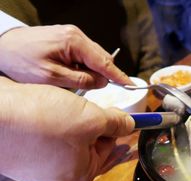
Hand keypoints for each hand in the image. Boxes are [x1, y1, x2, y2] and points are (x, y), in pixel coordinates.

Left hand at [0, 25, 132, 88]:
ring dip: (90, 72)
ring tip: (72, 82)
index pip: (104, 62)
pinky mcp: (67, 39)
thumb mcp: (52, 78)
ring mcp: (71, 35)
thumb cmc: (21, 61)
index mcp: (74, 42)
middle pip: (101, 58)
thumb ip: (81, 80)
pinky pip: (83, 55)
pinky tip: (71, 74)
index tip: (132, 86)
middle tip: (90, 89)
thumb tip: (102, 82)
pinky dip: (82, 67)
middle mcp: (76, 35)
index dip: (119, 76)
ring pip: (92, 58)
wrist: (1, 46)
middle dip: (101, 75)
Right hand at [0, 77, 134, 180]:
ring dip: (69, 121)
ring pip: (66, 139)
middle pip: (87, 147)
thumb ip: (116, 123)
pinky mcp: (21, 154)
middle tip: (86, 108)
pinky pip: (46, 137)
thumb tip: (129, 124)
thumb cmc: (40, 122)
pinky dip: (50, 121)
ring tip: (60, 108)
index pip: (107, 150)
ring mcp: (36, 169)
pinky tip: (45, 110)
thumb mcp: (91, 119)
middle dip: (89, 124)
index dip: (114, 128)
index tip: (119, 114)